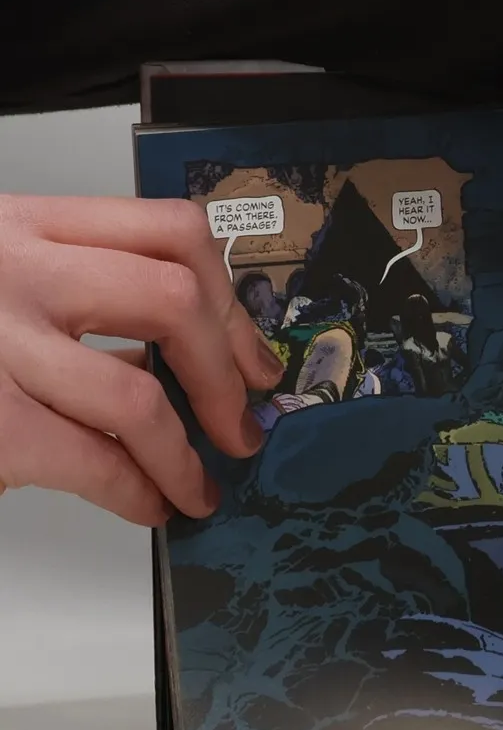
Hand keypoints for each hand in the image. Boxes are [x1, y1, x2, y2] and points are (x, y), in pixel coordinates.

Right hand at [0, 197, 284, 524]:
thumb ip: (71, 289)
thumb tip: (182, 351)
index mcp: (23, 225)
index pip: (169, 231)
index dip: (229, 298)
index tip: (251, 350)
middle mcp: (13, 271)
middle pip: (175, 299)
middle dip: (229, 371)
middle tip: (245, 420)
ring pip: (141, 392)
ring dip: (190, 452)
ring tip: (202, 482)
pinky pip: (95, 458)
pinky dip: (141, 490)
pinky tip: (152, 504)